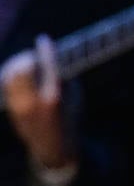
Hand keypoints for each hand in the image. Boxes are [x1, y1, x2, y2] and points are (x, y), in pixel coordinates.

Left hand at [1, 34, 73, 168]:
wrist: (53, 146)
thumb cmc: (68, 117)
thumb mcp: (74, 97)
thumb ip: (62, 76)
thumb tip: (50, 57)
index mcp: (53, 97)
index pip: (46, 66)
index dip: (45, 49)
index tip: (43, 39)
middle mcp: (32, 102)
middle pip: (22, 68)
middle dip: (28, 57)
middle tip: (34, 55)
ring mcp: (19, 106)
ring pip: (10, 74)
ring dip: (17, 64)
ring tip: (26, 62)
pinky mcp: (11, 109)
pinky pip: (6, 84)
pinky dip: (12, 74)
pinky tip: (19, 71)